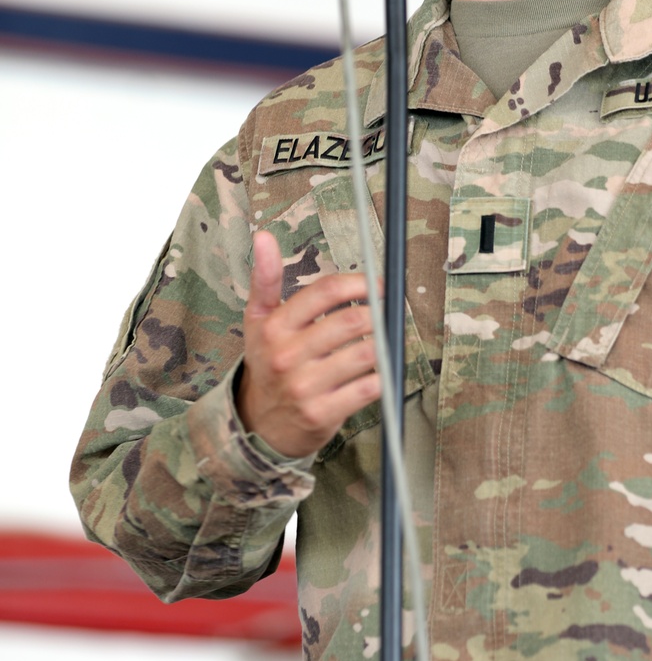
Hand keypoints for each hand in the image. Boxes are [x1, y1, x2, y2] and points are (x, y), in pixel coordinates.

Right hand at [236, 229, 380, 457]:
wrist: (260, 423)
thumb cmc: (267, 364)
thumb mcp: (258, 320)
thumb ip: (264, 278)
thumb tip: (263, 237)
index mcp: (274, 327)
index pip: (326, 292)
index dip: (360, 283)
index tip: (376, 285)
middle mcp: (287, 356)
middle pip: (350, 321)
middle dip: (377, 314)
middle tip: (384, 313)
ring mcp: (305, 386)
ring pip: (364, 353)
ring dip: (381, 344)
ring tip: (380, 341)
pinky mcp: (322, 413)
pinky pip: (368, 388)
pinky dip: (382, 376)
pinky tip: (378, 370)